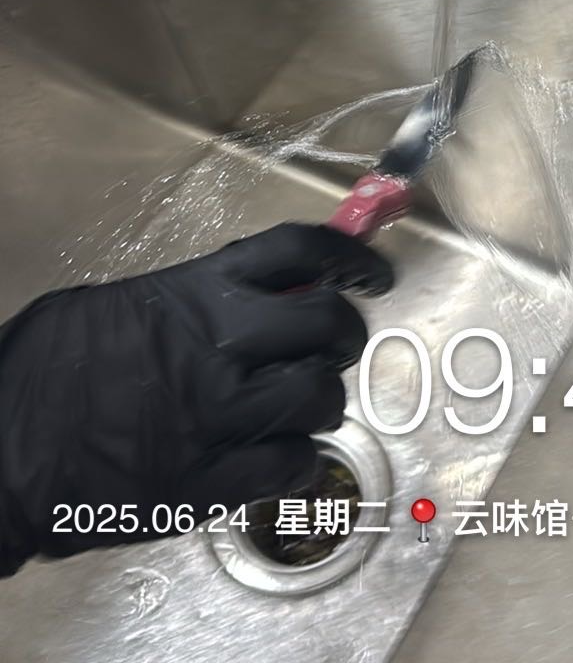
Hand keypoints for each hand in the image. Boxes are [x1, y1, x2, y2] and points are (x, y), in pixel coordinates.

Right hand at [0, 224, 391, 575]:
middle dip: (345, 331)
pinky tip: (279, 455)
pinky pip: (294, 465)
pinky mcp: (210, 482)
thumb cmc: (42, 371)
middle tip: (332, 345)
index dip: (352, 257)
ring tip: (295, 405)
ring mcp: (219, 417)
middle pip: (330, 323)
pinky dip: (299, 460)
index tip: (373, 273)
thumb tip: (246, 296)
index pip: (301, 251)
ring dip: (320, 400)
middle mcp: (220, 346)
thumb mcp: (113, 304)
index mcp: (196, 292)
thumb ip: (188, 297)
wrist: (0, 453)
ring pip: (322, 398)